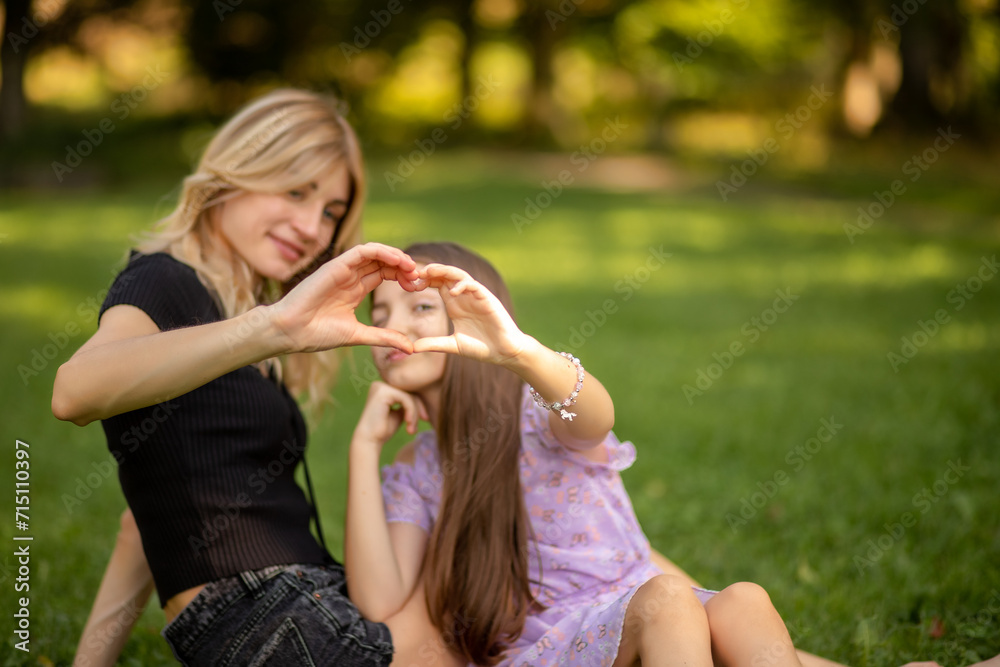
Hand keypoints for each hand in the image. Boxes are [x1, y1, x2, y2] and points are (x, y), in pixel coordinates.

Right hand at [267, 243, 420, 353]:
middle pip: (383, 262)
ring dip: (396, 256)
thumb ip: (384, 337)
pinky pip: (362, 251)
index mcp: (355, 290)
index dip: (403, 277)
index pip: (385, 274)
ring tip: (412, 267)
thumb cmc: (318, 334)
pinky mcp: (336, 265)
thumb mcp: (359, 335)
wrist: (291, 331)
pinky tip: (397, 260)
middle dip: (404, 267)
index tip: (418, 287)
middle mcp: (350, 277)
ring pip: (375, 253)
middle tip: (419, 277)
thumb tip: (411, 348)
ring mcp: (343, 269)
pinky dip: (381, 251)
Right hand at [353, 381, 428, 447]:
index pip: (407, 391)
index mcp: (383, 388)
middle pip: (409, 391)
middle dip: (419, 407)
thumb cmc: (383, 430)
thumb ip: (408, 404)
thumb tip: (422, 396)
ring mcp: (381, 386)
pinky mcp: (383, 392)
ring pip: (409, 395)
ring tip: (412, 428)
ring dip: (415, 412)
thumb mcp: (399, 413)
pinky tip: (408, 422)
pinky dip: (411, 410)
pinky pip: (405, 398)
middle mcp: (380, 384)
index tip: (425, 418)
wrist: (369, 441)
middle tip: (425, 420)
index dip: (418, 404)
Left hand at [411, 263, 530, 365]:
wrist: (505, 353)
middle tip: (415, 272)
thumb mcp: (452, 345)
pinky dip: (463, 285)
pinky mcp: (487, 299)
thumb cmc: (482, 348)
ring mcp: (476, 296)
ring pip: (459, 275)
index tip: (409, 283)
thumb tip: (411, 348)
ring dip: (444, 271)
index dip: (424, 281)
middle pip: (446, 275)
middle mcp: (464, 296)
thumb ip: (433, 344)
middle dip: (431, 271)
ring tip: (430, 271)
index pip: (438, 284)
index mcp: (455, 304)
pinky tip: (452, 292)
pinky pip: (474, 285)